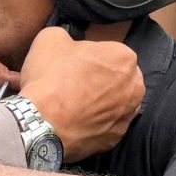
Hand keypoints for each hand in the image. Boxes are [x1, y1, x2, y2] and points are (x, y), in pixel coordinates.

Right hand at [16, 27, 142, 160]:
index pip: (108, 51)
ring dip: (99, 102)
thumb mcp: (50, 39)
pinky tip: (75, 121)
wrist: (41, 124)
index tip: (73, 63)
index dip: (88, 56)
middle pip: (116, 78)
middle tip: (73, 83)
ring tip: (73, 104)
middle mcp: (135, 87)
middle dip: (99, 79)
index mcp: (124, 57)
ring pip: (114, 103)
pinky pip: (106, 126)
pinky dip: (94, 123)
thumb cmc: (50, 79)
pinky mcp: (116, 139)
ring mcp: (127, 115)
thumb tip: (68, 43)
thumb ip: (66, 36)